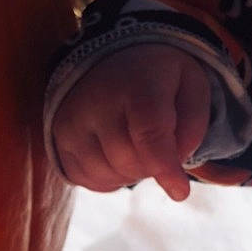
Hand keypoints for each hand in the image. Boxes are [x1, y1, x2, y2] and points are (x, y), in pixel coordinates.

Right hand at [50, 45, 211, 202]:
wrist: (111, 58)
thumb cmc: (160, 78)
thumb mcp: (192, 87)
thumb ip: (193, 127)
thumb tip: (174, 167)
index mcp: (137, 83)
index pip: (149, 132)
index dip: (165, 166)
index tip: (180, 191)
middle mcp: (96, 101)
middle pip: (130, 161)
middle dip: (154, 165)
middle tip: (160, 143)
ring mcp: (71, 121)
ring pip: (107, 175)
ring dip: (132, 173)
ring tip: (138, 144)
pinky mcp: (58, 139)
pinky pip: (86, 179)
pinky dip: (109, 177)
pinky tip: (117, 153)